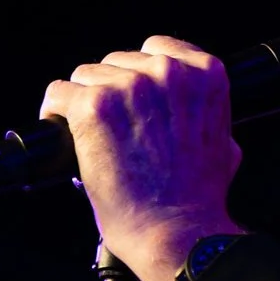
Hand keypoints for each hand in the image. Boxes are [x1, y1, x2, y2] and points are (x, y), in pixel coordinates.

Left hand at [40, 36, 243, 280]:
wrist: (177, 231)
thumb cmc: (200, 198)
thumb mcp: (224, 143)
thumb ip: (206, 115)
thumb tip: (191, 114)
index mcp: (206, 74)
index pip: (157, 48)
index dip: (139, 75)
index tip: (131, 98)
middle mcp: (168, 72)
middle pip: (117, 63)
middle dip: (112, 93)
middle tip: (113, 131)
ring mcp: (130, 87)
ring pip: (86, 77)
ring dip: (85, 104)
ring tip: (91, 138)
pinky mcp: (94, 107)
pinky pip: (59, 94)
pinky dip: (55, 114)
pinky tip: (61, 132)